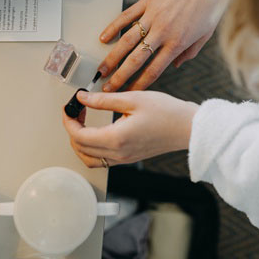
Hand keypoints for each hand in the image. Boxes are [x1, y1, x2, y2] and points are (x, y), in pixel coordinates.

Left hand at [62, 90, 196, 166]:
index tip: (68, 108)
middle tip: (75, 111)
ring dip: (79, 142)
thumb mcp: (132, 98)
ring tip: (83, 122)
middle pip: (80, 148)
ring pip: (89, 158)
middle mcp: (118, 153)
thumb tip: (81, 98)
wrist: (189, 128)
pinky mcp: (129, 158)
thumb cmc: (167, 112)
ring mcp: (123, 159)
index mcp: (116, 139)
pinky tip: (95, 132)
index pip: (78, 136)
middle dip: (72, 129)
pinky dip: (91, 149)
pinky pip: (101, 160)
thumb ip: (102, 99)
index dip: (68, 121)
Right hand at [99, 0, 234, 90]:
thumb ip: (189, 52)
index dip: (139, 84)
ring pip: (126, 41)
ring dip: (112, 57)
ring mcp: (152, 16)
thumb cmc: (211, 5)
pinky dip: (113, 28)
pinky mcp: (147, 1)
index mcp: (177, 43)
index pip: (154, 70)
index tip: (129, 92)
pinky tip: (103, 38)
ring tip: (102, 68)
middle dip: (119, 76)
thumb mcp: (205, 35)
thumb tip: (175, 65)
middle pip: (135, 60)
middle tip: (107, 86)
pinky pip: (126, 16)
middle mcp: (162, 32)